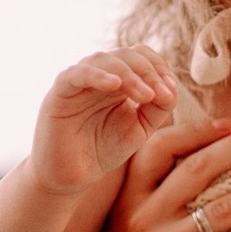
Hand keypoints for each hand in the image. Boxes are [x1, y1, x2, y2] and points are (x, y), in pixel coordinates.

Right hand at [28, 48, 177, 195]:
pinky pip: (77, 74)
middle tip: (160, 95)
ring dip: (130, 74)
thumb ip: (158, 108)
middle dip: (148, 72)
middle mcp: (98, 75)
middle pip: (126, 55)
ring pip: (104, 59)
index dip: (158, 67)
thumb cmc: (103, 150)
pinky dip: (97, 75)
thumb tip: (171, 86)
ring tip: (146, 95)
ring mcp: (78, 81)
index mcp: (119, 80)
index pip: (141, 56)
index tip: (169, 91)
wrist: (72, 176)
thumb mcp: (140, 128)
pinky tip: (114, 85)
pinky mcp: (60, 92)